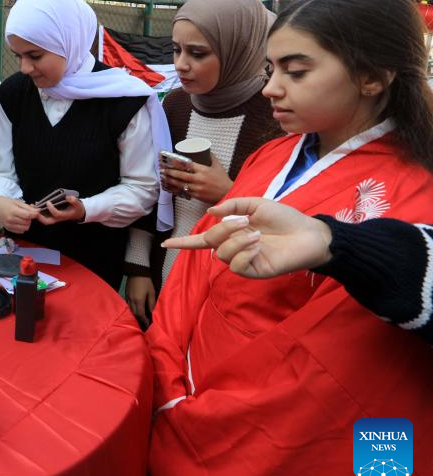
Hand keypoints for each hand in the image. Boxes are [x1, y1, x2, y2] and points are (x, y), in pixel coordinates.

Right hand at [0, 197, 38, 233]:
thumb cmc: (7, 203)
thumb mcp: (18, 202)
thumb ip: (28, 208)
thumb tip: (38, 211)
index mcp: (13, 211)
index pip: (27, 215)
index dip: (34, 215)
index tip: (36, 213)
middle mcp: (10, 220)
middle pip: (27, 222)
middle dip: (30, 219)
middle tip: (27, 214)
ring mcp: (9, 225)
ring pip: (25, 228)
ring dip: (26, 224)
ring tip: (22, 218)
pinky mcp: (9, 229)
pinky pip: (21, 231)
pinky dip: (22, 227)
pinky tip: (19, 222)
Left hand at [35, 195, 84, 225]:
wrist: (77, 213)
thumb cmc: (77, 208)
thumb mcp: (78, 204)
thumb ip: (74, 201)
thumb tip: (68, 197)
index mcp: (64, 215)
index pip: (56, 214)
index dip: (51, 208)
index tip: (48, 201)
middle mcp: (57, 218)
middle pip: (47, 221)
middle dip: (40, 216)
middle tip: (35, 208)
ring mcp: (54, 218)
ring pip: (44, 220)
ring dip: (37, 214)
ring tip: (32, 206)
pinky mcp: (52, 216)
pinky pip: (44, 216)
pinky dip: (38, 212)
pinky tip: (35, 205)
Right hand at [124, 276, 155, 328]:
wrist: (137, 271)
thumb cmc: (146, 281)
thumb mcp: (151, 292)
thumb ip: (151, 303)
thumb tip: (152, 312)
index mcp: (139, 300)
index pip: (140, 314)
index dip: (144, 320)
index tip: (148, 325)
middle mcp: (131, 300)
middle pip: (134, 313)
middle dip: (139, 319)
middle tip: (144, 323)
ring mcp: (128, 297)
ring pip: (130, 310)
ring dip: (135, 315)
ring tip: (140, 318)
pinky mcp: (126, 294)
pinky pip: (128, 305)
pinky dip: (132, 309)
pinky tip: (135, 309)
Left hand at [161, 159, 232, 204]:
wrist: (227, 193)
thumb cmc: (222, 179)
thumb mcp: (217, 166)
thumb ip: (211, 157)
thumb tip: (205, 149)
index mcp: (203, 170)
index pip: (187, 165)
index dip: (177, 162)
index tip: (169, 161)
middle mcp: (199, 179)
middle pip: (181, 175)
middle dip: (170, 172)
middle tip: (162, 170)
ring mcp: (197, 188)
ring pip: (180, 184)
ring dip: (170, 181)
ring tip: (163, 177)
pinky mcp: (196, 195)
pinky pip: (183, 192)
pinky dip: (176, 189)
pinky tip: (169, 187)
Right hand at [162, 197, 333, 277]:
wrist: (309, 233)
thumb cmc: (285, 218)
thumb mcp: (256, 204)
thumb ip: (233, 205)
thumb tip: (211, 211)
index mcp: (232, 233)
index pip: (202, 240)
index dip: (183, 242)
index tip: (165, 243)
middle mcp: (234, 248)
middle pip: (211, 242)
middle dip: (223, 230)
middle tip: (244, 221)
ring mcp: (243, 261)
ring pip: (222, 254)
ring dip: (237, 241)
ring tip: (257, 235)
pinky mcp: (254, 271)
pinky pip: (236, 266)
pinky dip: (244, 254)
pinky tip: (258, 247)